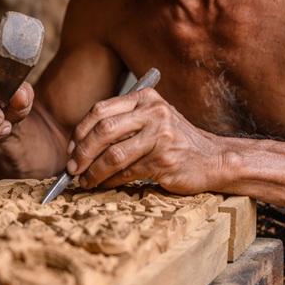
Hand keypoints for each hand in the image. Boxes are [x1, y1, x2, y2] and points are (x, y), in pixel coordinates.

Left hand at [64, 88, 220, 193]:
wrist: (213, 159)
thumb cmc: (176, 142)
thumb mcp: (152, 120)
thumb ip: (123, 123)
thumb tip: (79, 144)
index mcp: (145, 99)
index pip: (100, 110)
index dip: (80, 131)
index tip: (70, 149)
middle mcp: (153, 113)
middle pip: (103, 130)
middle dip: (82, 152)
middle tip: (72, 168)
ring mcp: (160, 136)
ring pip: (113, 155)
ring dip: (94, 172)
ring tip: (85, 181)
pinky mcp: (164, 160)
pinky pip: (127, 172)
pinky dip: (111, 181)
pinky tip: (104, 185)